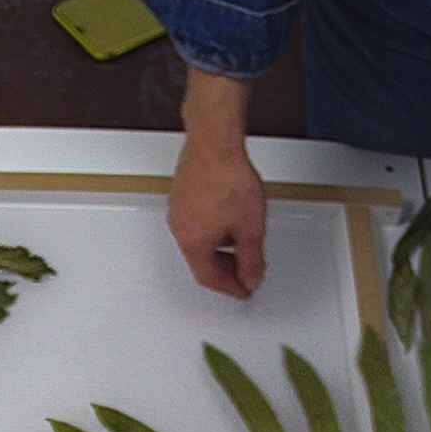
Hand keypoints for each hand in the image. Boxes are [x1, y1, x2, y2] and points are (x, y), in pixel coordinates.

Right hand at [171, 71, 266, 297]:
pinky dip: (212, 229)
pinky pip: (195, 221)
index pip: (210, 278)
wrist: (215, 141)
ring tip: (241, 244)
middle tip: (245, 271)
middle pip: (201, 261)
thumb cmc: (228, 178)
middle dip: (225, 269)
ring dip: (220, 249)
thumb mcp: (251, 227)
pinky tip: (228, 219)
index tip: (245, 290)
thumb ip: (252, 259)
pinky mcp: (181, 193)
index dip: (231, 288)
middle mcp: (180, 229)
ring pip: (198, 241)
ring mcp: (178, 210)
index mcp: (194, 243)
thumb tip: (252, 278)